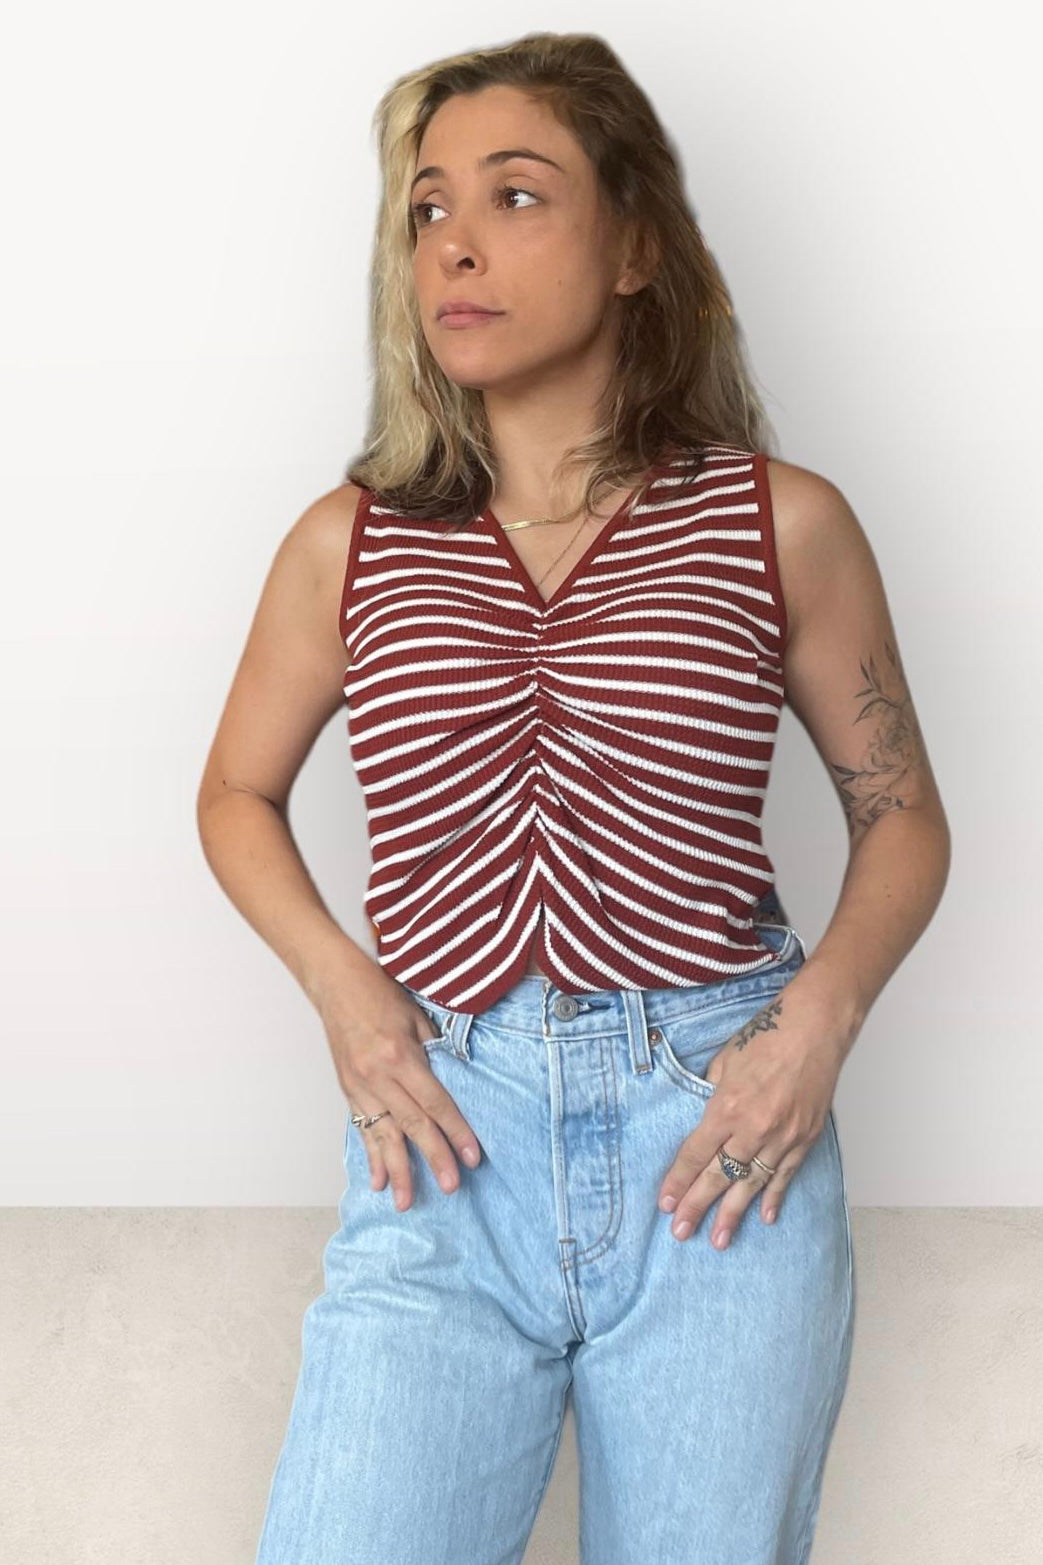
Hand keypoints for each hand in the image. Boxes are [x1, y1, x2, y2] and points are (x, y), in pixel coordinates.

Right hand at [319, 969, 481, 1211]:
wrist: (334, 981)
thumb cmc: (378, 991)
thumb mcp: (415, 1014)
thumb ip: (436, 1048)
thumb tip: (457, 1077)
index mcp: (400, 1055)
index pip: (435, 1102)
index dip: (456, 1130)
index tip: (473, 1155)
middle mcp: (377, 1075)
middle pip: (412, 1124)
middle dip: (433, 1158)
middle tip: (451, 1186)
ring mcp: (359, 1085)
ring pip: (383, 1135)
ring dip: (398, 1170)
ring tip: (409, 1201)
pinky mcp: (347, 1089)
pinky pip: (362, 1128)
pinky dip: (371, 1155)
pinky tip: (378, 1181)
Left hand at [656, 981, 843, 1248]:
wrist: (815, 1028)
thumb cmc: (767, 1036)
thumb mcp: (724, 1061)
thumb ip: (710, 1094)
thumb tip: (704, 1120)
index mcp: (727, 1106)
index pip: (696, 1153)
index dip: (678, 1180)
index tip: (665, 1203)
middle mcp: (753, 1127)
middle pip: (719, 1175)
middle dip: (697, 1206)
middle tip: (681, 1232)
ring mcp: (783, 1136)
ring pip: (752, 1184)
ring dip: (734, 1213)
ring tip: (718, 1240)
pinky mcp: (806, 1137)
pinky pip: (786, 1175)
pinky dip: (775, 1197)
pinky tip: (765, 1217)